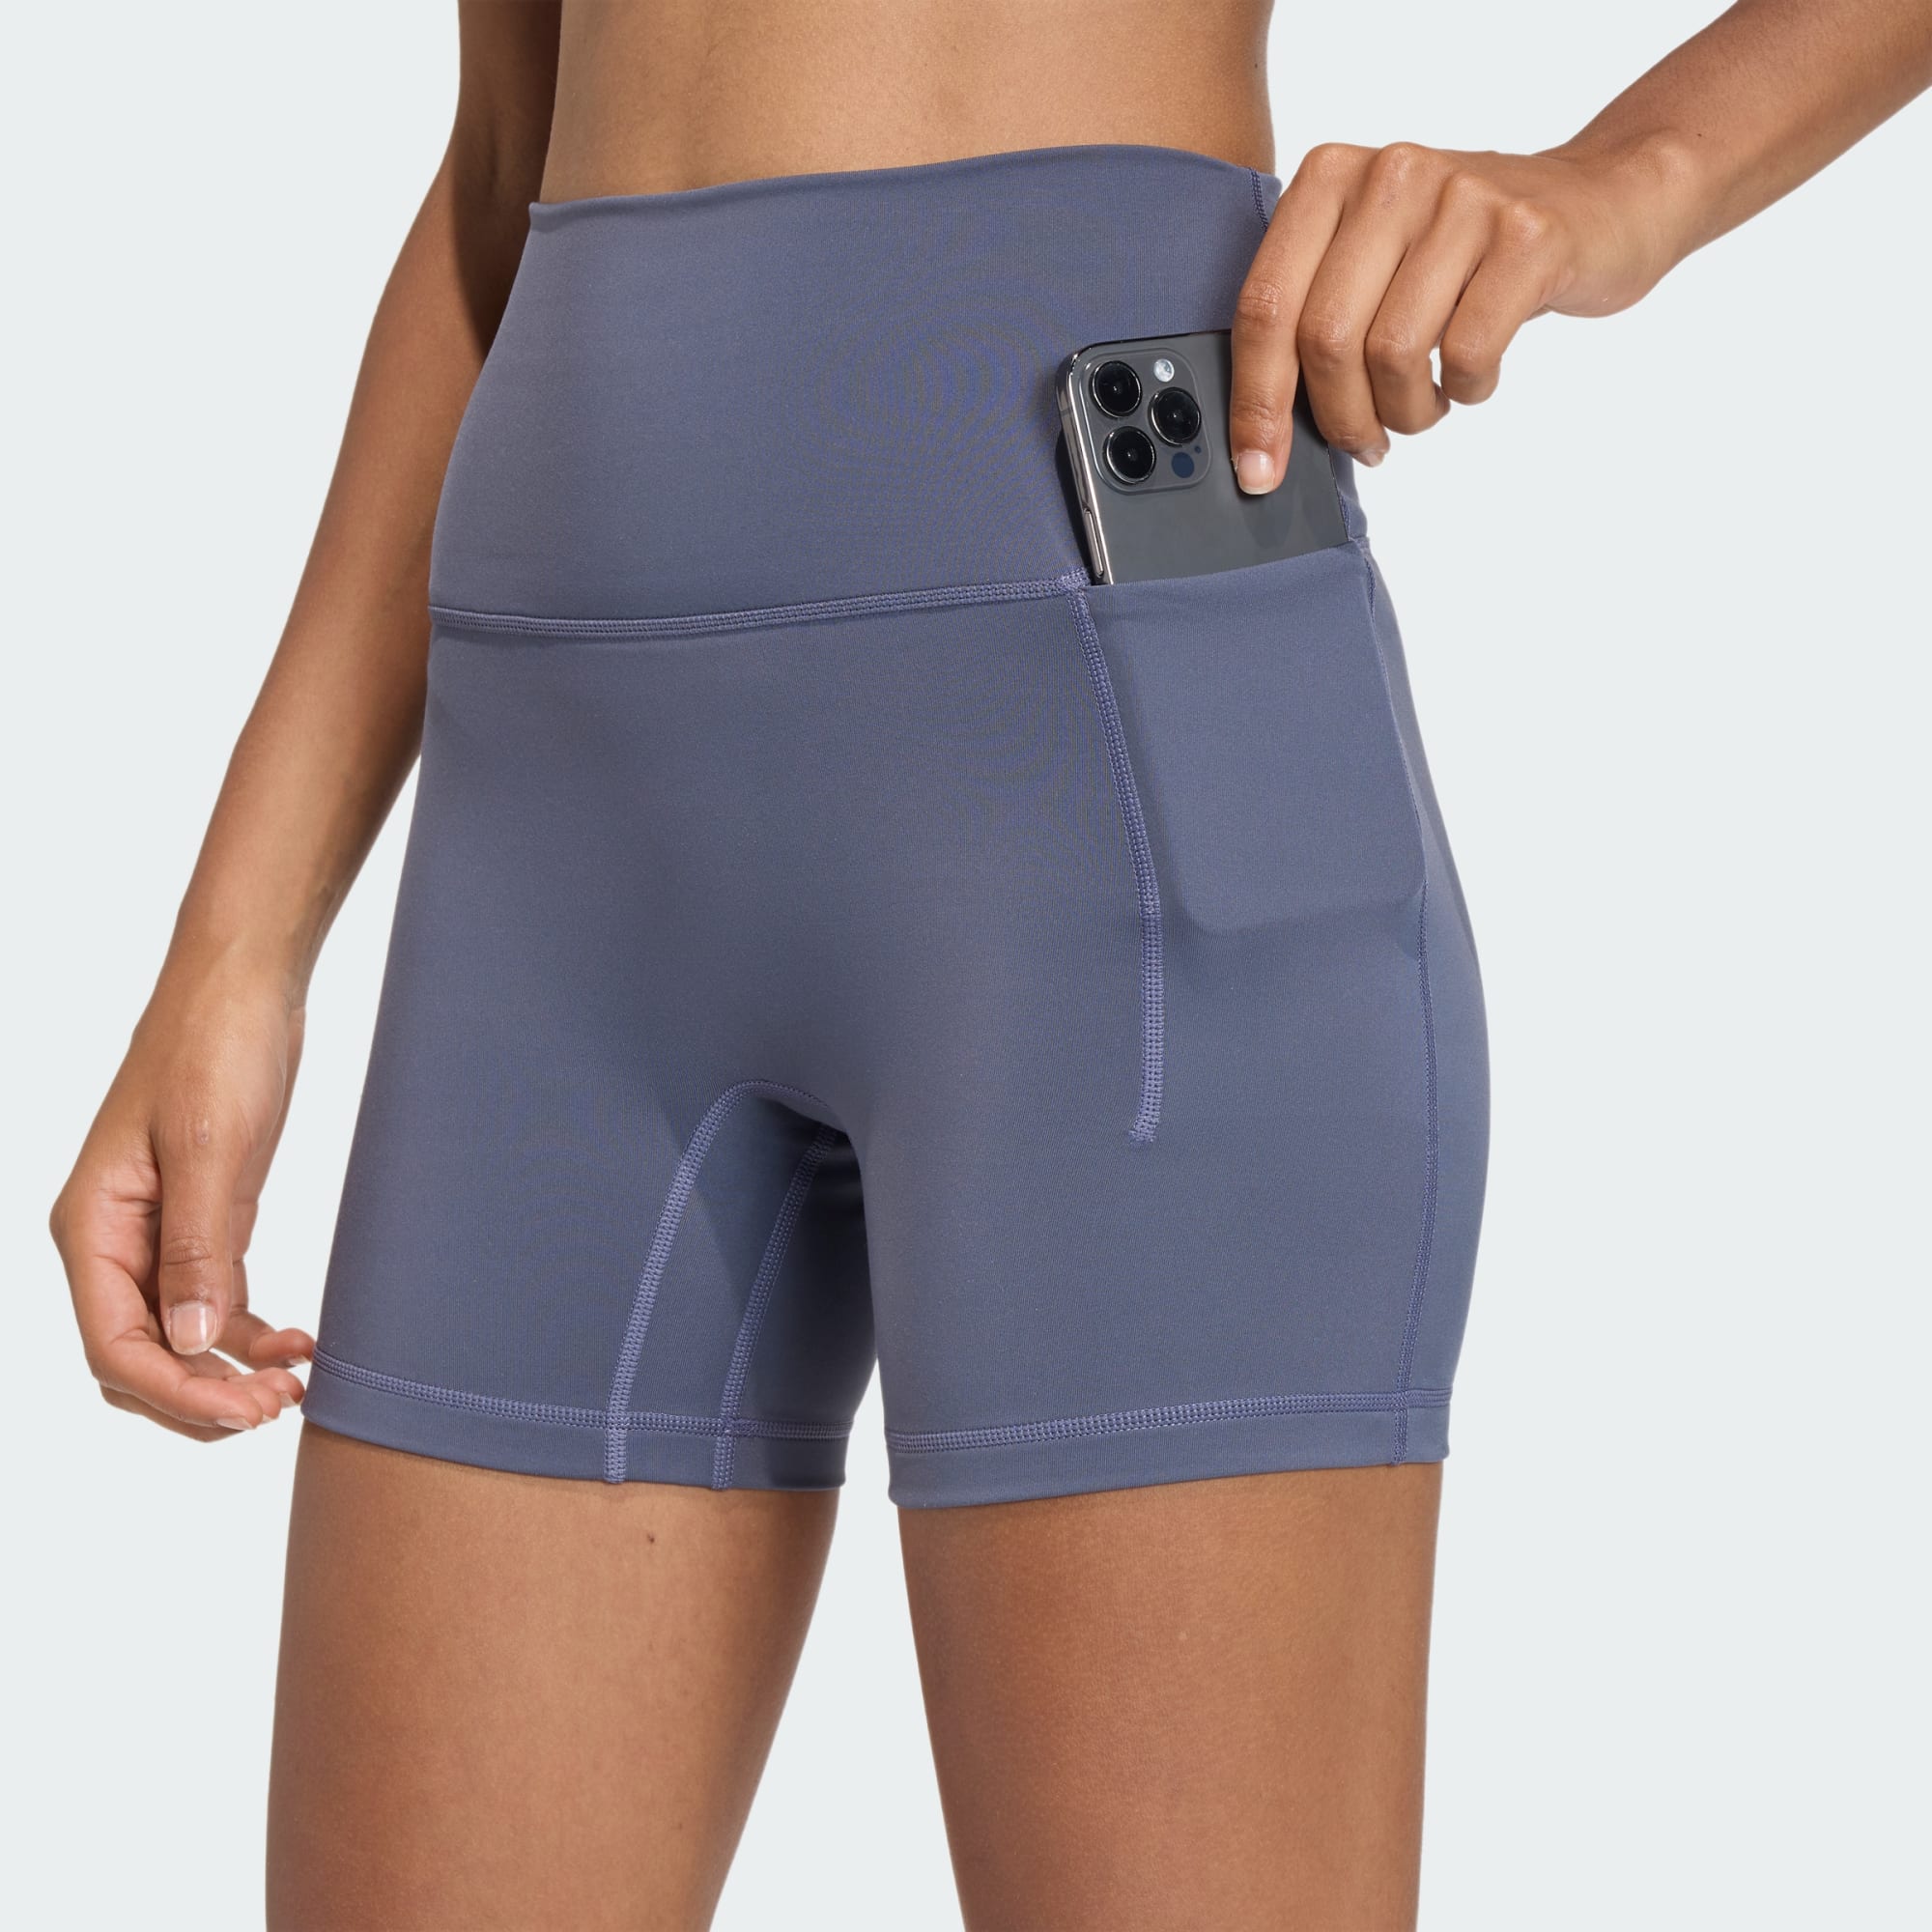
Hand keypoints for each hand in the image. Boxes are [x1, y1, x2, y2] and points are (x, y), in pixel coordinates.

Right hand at [50, 960, 313, 1438]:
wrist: (246, 984)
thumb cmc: (215, 1045)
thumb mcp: (211, 1145)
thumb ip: (200, 1246)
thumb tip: (188, 1340)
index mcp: (90, 1226)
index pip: (113, 1346)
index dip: (175, 1392)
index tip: (245, 1411)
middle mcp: (114, 1240)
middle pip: (138, 1359)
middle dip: (200, 1396)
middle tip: (277, 1407)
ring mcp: (159, 1234)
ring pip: (178, 1340)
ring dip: (228, 1373)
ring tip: (294, 1387)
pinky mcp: (207, 1220)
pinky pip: (215, 1302)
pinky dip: (250, 1333)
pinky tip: (297, 1346)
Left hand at [1228, 139, 1685, 485]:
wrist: (1602, 200)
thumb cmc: (1469, 253)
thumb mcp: (1378, 256)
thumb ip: (1314, 314)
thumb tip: (1259, 434)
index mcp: (1331, 177)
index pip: (1265, 306)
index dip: (1255, 402)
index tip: (1258, 470)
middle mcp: (1391, 174)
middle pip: (1325, 339)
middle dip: (1341, 418)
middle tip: (1366, 444)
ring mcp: (1463, 198)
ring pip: (1392, 354)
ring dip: (1405, 413)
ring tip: (1424, 408)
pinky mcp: (1528, 235)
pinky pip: (1466, 353)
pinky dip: (1465, 390)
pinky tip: (1472, 377)